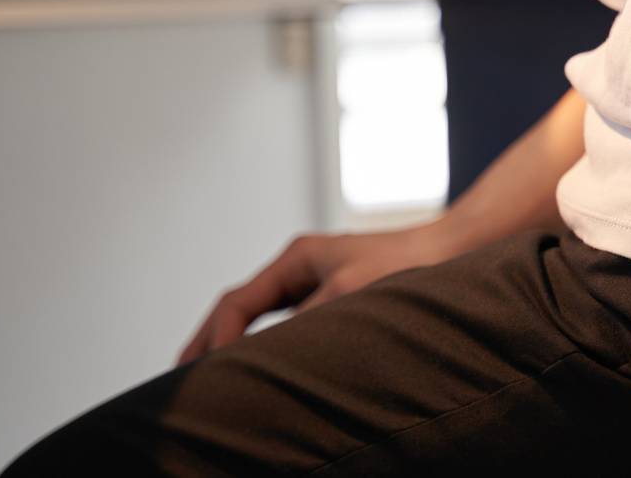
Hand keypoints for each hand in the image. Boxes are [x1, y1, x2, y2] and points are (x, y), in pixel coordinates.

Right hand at [177, 224, 453, 364]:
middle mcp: (298, 267)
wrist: (450, 250)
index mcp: (296, 259)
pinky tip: (256, 367)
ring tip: (206, 378)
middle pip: (236, 307)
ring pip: (255, 315)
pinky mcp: (329, 295)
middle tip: (180, 380)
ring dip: (230, 344)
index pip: (238, 302)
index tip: (209, 372)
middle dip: (208, 342)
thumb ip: (308, 321)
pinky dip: (260, 343)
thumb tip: (271, 354)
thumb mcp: (352, 294)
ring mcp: (312, 280)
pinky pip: (280, 322)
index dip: (218, 339)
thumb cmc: (405, 266)